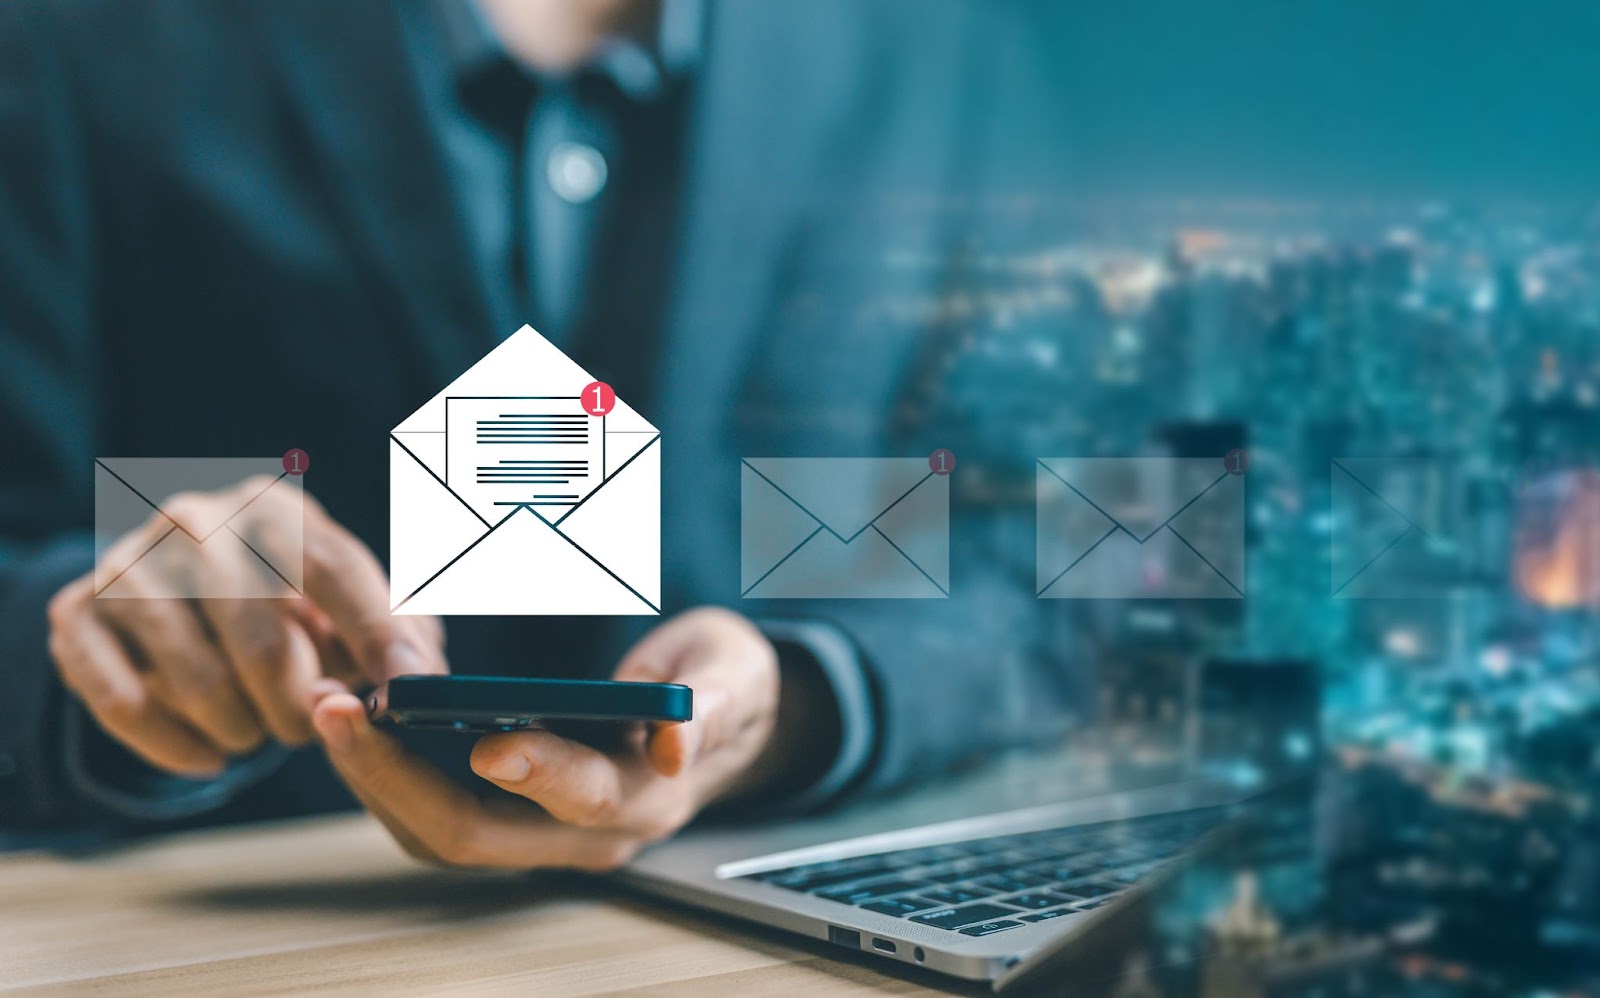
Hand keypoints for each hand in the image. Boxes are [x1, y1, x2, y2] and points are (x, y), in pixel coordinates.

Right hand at [48, 477, 444, 776]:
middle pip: (264, 639)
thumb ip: (399, 634)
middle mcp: (195, 521)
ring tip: (256, 730)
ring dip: (241, 728)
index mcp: (273, 509)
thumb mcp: (350, 604)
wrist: (175, 592)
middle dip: (300, 704)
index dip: (377, 636)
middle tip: (307, 725)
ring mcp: (128, 564)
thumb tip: (422, 680)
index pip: (333, 568)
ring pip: (198, 680)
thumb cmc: (289, 604)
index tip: (410, 691)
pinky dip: (175, 746)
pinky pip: (124, 705)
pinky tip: (207, 756)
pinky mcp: (76, 614)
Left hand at [311, 607, 782, 868]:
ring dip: (374, 776)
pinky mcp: (508, 815)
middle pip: (475, 831)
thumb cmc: (720, 684)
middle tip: (343, 709)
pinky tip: (354, 720)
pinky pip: (431, 810)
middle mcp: (587, 834)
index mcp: (648, 797)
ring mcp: (541, 833)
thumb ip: (708, 708)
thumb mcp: (731, 676)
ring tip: (328, 706)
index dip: (536, 771)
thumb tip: (673, 742)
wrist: (718, 715)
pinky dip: (385, 770)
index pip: (580, 798)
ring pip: (437, 830)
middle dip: (399, 775)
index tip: (485, 738)